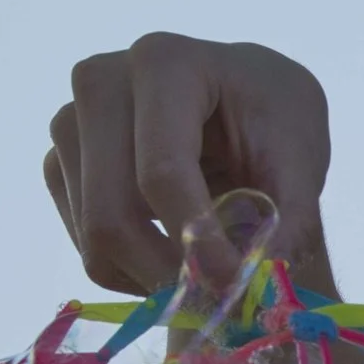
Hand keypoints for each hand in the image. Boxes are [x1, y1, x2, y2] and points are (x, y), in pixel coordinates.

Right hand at [44, 34, 331, 297]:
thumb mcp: (302, 154)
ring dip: (157, 277)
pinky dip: (135, 271)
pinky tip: (177, 251)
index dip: (196, 240)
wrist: (240, 108)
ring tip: (213, 271)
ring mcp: (69, 123)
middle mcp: (100, 82)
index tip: (234, 286)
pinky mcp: (60, 163)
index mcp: (164, 63)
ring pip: (95, 237)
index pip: (162, 172)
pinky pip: (84, 245)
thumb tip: (259, 279)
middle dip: (171, 272)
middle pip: (113, 212)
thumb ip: (290, 216)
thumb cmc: (274, 121)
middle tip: (224, 301)